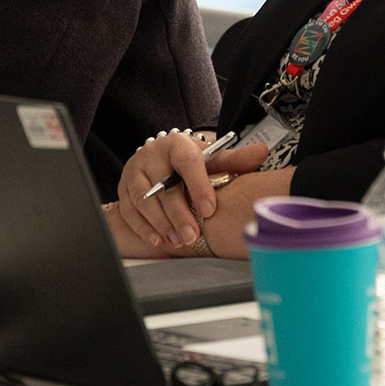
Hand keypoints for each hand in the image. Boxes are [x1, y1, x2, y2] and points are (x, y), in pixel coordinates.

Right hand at [111, 133, 271, 251]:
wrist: (161, 157)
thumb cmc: (189, 161)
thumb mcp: (211, 158)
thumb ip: (234, 160)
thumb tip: (261, 153)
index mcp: (177, 145)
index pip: (187, 163)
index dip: (198, 186)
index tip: (209, 209)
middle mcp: (152, 156)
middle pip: (164, 187)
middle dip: (179, 214)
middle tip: (193, 235)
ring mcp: (135, 172)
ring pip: (144, 200)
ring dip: (161, 224)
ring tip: (179, 240)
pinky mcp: (123, 189)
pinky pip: (129, 210)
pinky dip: (144, 228)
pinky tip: (159, 240)